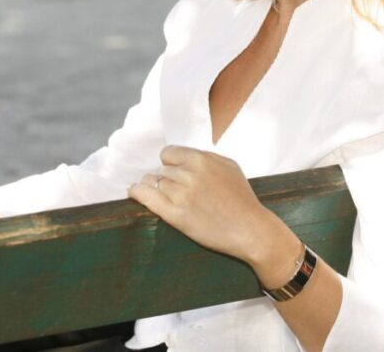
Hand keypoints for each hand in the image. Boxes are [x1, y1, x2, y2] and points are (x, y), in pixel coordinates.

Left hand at [127, 145, 283, 265]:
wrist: (250, 229)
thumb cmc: (242, 199)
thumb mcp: (228, 166)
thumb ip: (204, 158)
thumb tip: (181, 157)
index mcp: (202, 160)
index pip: (169, 154)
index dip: (170, 164)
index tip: (175, 173)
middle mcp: (189, 174)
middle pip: (162, 170)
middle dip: (167, 179)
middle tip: (179, 192)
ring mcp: (181, 195)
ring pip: (154, 183)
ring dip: (157, 189)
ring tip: (167, 197)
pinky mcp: (176, 215)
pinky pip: (147, 197)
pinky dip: (137, 192)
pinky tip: (133, 191)